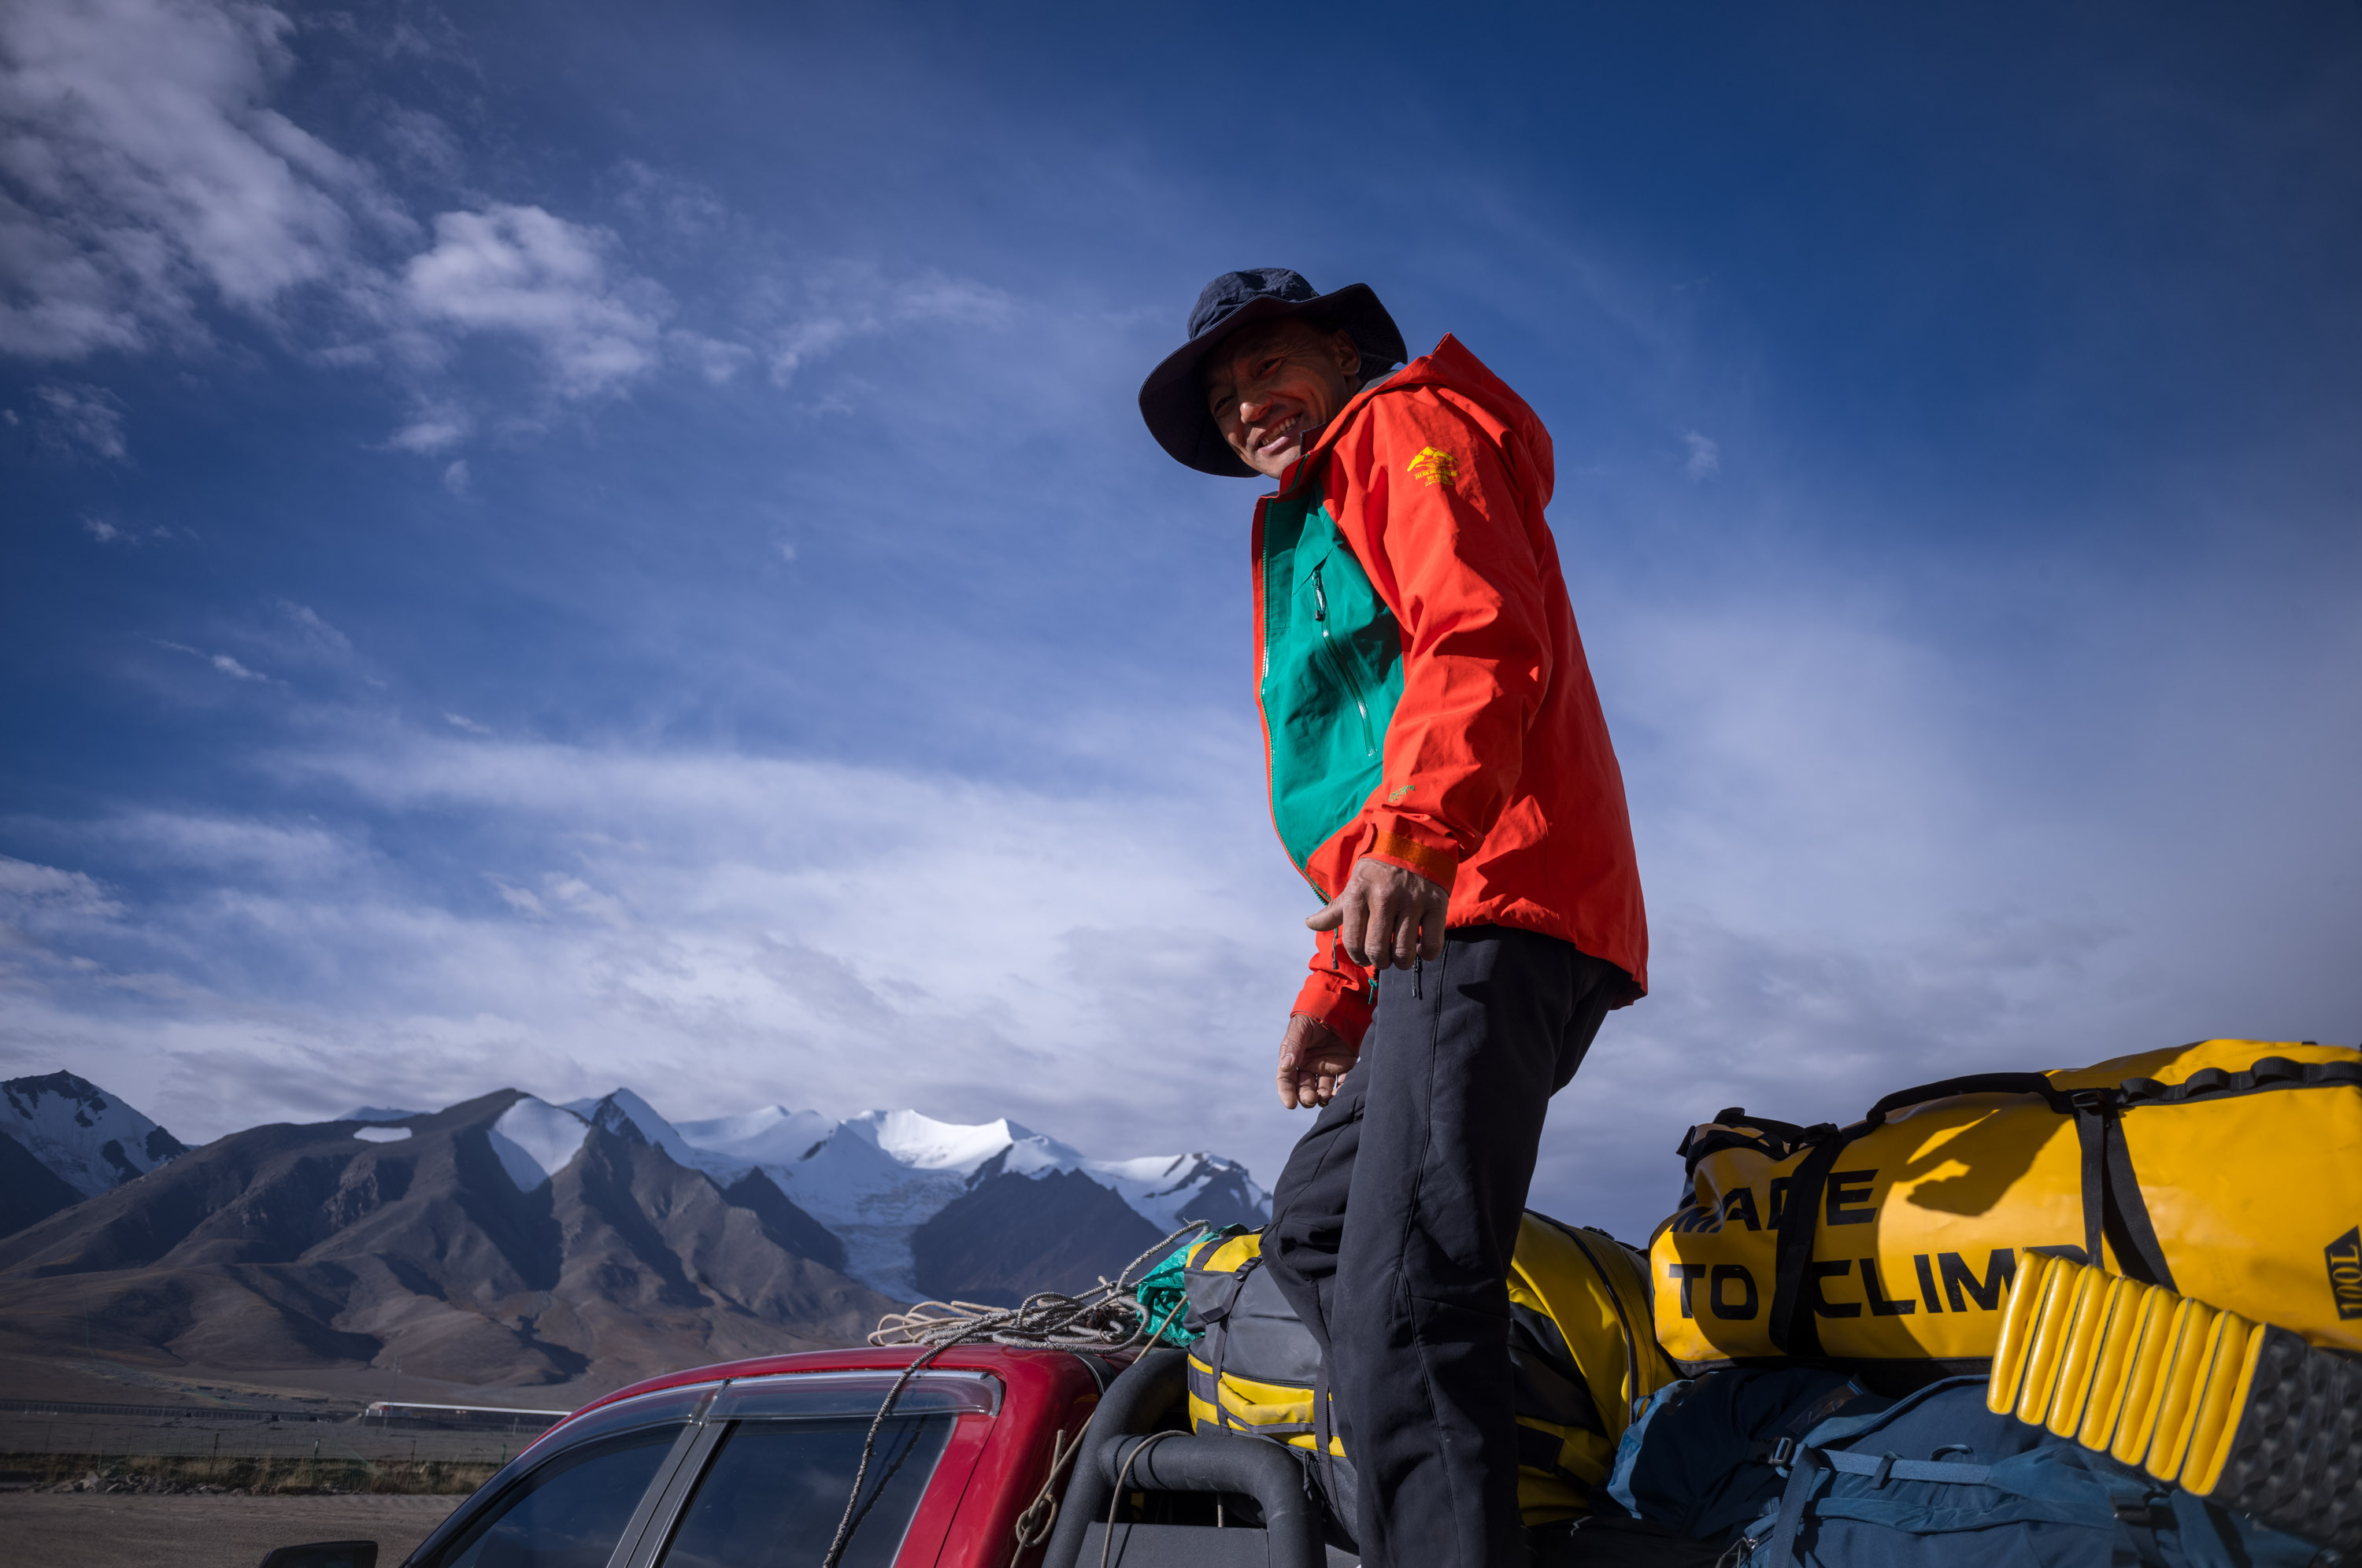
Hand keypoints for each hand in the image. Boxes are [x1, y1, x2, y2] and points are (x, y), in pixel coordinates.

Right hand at [1277, 1013, 1357, 1108]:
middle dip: (1306, 1097)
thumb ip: (1293, 1046)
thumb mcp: (1301, 1027)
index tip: (1291, 1104)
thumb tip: (1285, 1067)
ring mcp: (1327, 1067)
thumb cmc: (1314, 1014)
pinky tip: (1343, 1091)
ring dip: (1324, 1097)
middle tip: (1312, 1098)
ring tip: (1327, 1098)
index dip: (1286, 1093)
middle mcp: (1310, 1065)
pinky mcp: (1345, 1065)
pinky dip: (1343, 1089)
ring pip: (1323, 1090)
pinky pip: (1343, 1082)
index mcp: (1294, 1058)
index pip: (1286, 1079)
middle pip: (1305, 1089)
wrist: (1340, 1002)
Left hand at [1305, 855, 1448, 968]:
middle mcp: (1384, 897)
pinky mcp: (1436, 903)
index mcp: (1359, 893)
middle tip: (1383, 957)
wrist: (1413, 840)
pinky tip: (1420, 949)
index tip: (1365, 955)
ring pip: (1404, 952)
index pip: (1354, 943)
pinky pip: (1433, 943)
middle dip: (1379, 962)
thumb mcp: (1354, 885)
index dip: (1358, 957)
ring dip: (1401, 962)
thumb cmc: (1378, 870)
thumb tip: (1309, 924)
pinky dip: (1426, 954)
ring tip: (1400, 956)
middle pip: (1378, 951)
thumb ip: (1333, 910)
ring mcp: (1412, 901)